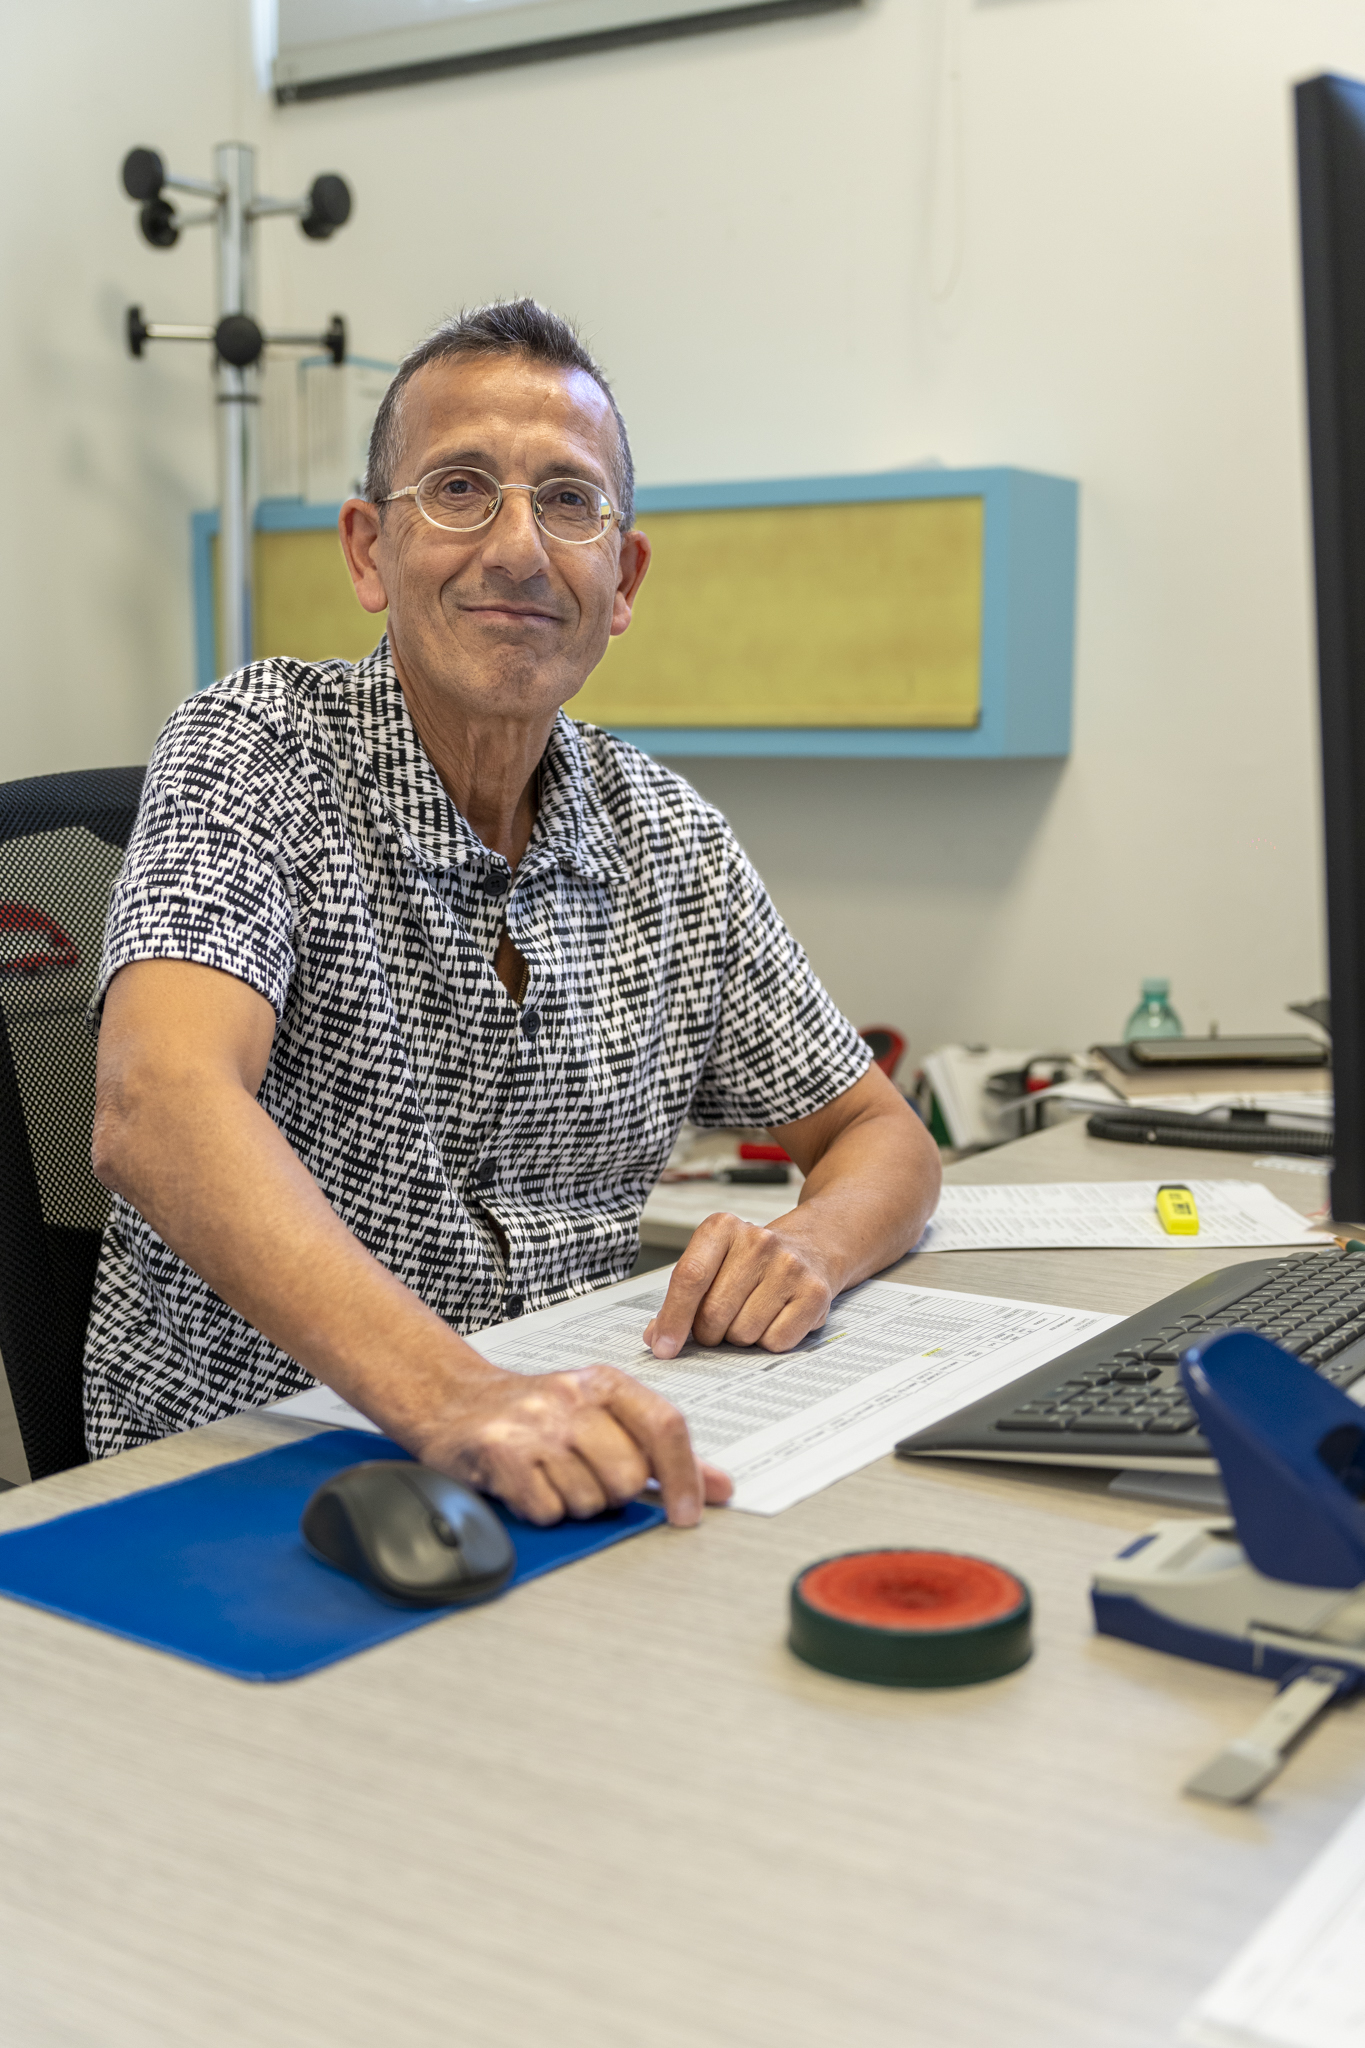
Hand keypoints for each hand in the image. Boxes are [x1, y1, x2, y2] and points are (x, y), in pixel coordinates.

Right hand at [411, 1360, 732, 1527]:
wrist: (453, 1402)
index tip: (688, 1514)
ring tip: (552, 1476)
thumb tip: (721, 1488)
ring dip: (575, 1502)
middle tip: (586, 1477)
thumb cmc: (534, 1413)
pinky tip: (528, 1486)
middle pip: (629, 1475)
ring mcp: (535, 1425)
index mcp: (604, 1383)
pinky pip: (549, 1510)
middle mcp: (572, 1398)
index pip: (665, 1425)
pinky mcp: (501, 1454)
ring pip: (590, 1498)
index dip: (684, 1475)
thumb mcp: (601, 1415)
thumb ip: (661, 1450)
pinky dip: (542, 1509)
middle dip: (613, 1492)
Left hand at [643, 1214, 833, 1358]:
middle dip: (708, 1333)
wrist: (811, 1248)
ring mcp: (790, 1266)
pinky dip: (768, 1342)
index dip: (673, 1318)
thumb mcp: (713, 1263)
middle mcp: (758, 1242)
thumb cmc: (752, 1262)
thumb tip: (656, 1336)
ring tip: (750, 1315)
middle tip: (717, 1326)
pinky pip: (776, 1342)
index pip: (690, 1277)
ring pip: (744, 1333)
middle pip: (714, 1313)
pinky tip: (773, 1320)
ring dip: (739, 1338)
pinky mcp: (814, 1293)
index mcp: (723, 1228)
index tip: (663, 1346)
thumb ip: (682, 1296)